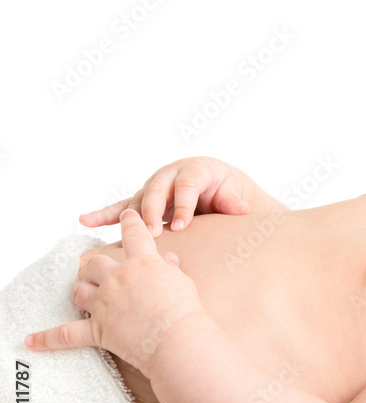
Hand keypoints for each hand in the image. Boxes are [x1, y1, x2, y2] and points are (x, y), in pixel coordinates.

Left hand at [26, 209, 205, 377]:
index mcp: (143, 263)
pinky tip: (31, 340)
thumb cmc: (186, 311)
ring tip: (85, 295)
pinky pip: (65, 334)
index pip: (133, 233)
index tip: (127, 217)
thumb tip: (167, 261)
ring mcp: (104, 303)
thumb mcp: (183, 282)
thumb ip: (171, 269)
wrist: (178, 339)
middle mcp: (118, 278)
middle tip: (105, 274)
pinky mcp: (97, 329)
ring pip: (79, 290)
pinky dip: (47, 338)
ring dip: (82, 291)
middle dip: (98, 268)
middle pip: (95, 264)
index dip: (130, 222)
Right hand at [80, 156, 253, 236]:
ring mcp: (154, 187)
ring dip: (132, 216)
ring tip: (130, 232)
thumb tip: (242, 209)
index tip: (183, 226)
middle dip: (154, 211)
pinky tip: (85, 220)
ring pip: (139, 199)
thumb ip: (233, 202)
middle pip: (158, 191)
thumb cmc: (225, 189)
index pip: (186, 187)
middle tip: (155, 232)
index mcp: (194, 170)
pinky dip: (104, 214)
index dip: (183, 206)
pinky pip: (122, 207)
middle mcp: (170, 175)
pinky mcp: (143, 200)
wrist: (216, 184)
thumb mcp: (233, 192)